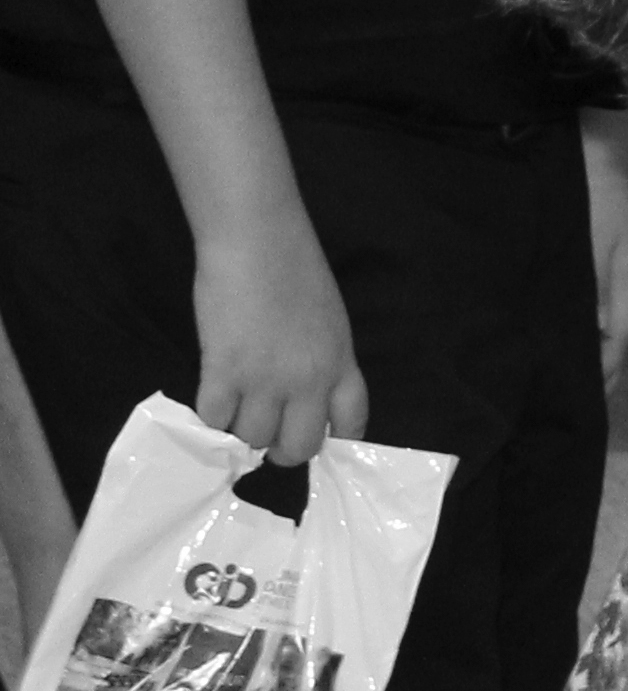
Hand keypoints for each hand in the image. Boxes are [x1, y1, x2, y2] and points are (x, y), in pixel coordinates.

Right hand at [190, 214, 366, 465]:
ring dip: (241, 431)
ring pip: (253, 438)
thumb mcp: (329, 322)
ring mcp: (267, 380)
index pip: (353, 425)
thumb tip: (306, 395)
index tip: (313, 437)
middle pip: (300, 447)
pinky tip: (213, 399)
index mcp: (342, 364)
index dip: (333, 440)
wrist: (259, 241)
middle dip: (281, 449)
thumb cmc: (296, 270)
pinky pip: (215, 419)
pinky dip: (211, 418)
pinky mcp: (224, 371)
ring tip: (236, 409)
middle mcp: (311, 381)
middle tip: (265, 432)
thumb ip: (323, 361)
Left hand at [582, 110, 627, 385]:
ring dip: (587, 352)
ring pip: (602, 328)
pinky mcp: (597, 265)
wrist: (597, 154)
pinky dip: (580, 328)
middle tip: (565, 400)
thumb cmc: (596, 200)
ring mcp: (612, 276)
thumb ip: (600, 296)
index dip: (602, 378)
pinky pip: (590, 309)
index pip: (616, 347)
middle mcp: (622, 289)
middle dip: (596, 372)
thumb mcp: (600, 248)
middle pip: (613, 343)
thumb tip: (599, 342)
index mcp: (627, 289)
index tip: (580, 405)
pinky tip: (558, 333)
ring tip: (559, 375)